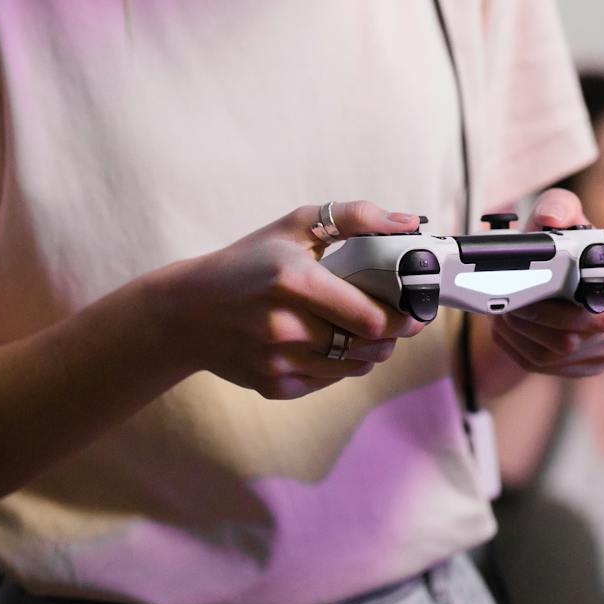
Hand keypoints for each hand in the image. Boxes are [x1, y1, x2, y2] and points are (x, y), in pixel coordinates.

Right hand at [157, 201, 431, 399]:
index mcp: (295, 280)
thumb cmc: (248, 261)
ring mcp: (277, 360)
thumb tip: (407, 224)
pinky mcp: (273, 385)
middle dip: (393, 335)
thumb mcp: (296, 226)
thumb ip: (355, 217)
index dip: (403, 317)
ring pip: (353, 367)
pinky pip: (327, 382)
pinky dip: (339, 366)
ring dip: (371, 352)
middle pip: (369, 346)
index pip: (371, 316)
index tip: (416, 308)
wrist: (187, 311)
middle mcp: (285, 325)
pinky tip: (331, 345)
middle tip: (398, 321)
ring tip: (369, 332)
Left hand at [489, 187, 603, 377]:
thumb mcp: (557, 211)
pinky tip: (513, 326)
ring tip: (506, 310)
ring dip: (522, 335)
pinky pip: (549, 367)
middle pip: (573, 338)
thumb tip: (552, 219)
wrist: (558, 274)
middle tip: (508, 304)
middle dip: (533, 322)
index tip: (531, 292)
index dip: (559, 310)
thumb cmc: (561, 241)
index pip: (602, 314)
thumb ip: (556, 205)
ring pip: (555, 356)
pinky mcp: (590, 364)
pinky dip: (521, 348)